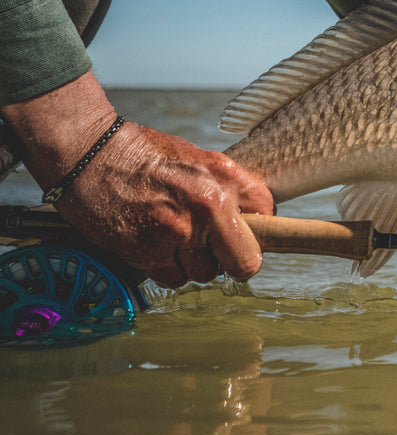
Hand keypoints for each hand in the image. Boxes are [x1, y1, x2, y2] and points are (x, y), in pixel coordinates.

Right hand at [3, 73, 273, 286]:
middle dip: (232, 261)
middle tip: (214, 249)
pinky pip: (173, 279)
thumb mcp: (199, 159)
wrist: (88, 155)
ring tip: (171, 235)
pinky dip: (164, 268)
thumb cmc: (144, 155)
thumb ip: (231, 189)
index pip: (269, 220)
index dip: (257, 232)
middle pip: (244, 264)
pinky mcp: (148, 252)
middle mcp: (207, 208)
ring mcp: (178, 233)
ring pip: (205, 274)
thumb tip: (259, 219)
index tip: (246, 236)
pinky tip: (152, 242)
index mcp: (225, 181)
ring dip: (192, 263)